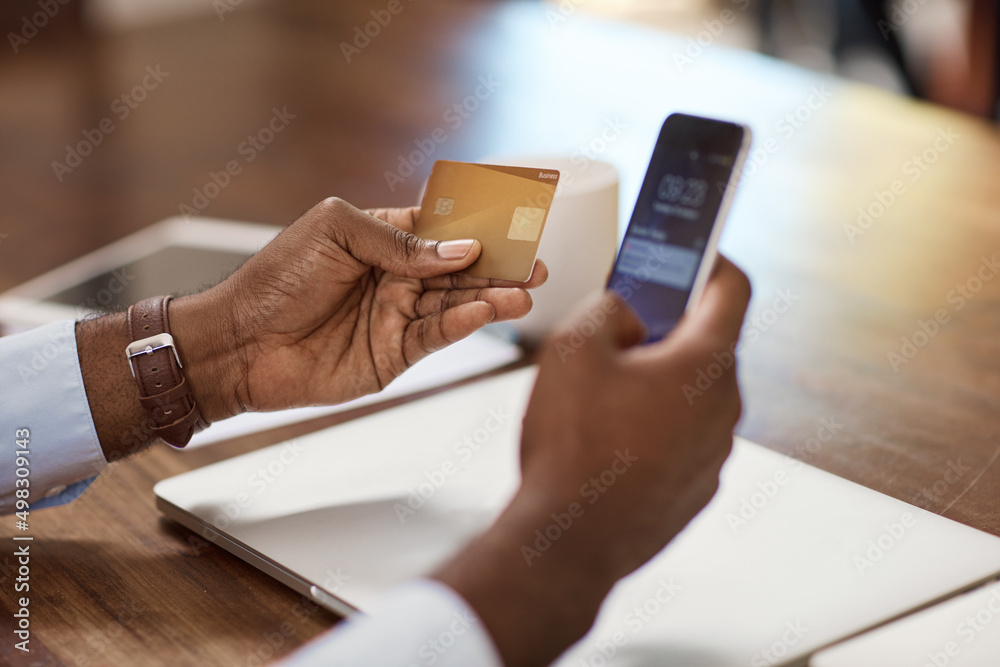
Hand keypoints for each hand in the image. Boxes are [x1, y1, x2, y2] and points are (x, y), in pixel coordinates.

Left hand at [172, 198, 546, 421]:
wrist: (241, 342)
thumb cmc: (275, 279)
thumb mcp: (334, 232)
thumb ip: (400, 240)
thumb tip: (459, 249)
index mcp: (382, 238)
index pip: (443, 229)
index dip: (479, 226)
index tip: (516, 222)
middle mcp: (397, 277)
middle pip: (461, 269)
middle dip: (500, 266)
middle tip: (536, 264)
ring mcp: (398, 316)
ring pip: (457, 304)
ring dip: (492, 297)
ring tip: (524, 292)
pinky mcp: (395, 354)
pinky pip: (437, 335)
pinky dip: (462, 323)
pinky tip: (485, 312)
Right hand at [434, 257, 750, 666]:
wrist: (569, 540)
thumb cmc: (573, 446)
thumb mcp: (573, 348)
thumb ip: (608, 308)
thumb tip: (626, 313)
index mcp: (704, 365)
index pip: (732, 289)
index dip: (710, 260)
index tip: (688, 252)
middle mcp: (724, 409)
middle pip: (707, 344)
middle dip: (666, 328)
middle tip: (620, 329)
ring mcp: (714, 453)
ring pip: (692, 394)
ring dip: (657, 382)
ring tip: (601, 395)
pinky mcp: (696, 487)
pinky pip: (681, 436)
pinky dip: (654, 425)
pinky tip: (606, 440)